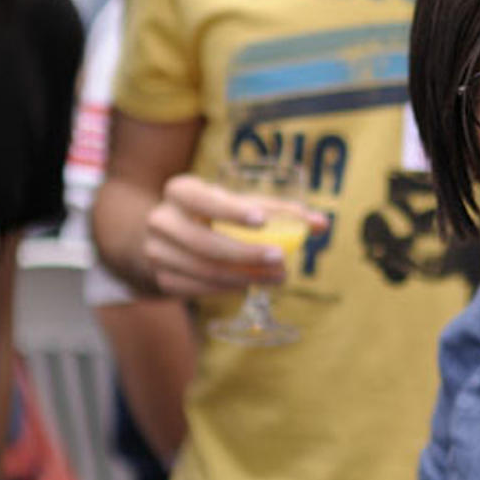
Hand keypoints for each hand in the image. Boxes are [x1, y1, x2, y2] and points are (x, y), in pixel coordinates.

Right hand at [142, 173, 322, 297]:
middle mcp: (162, 219)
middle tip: (282, 260)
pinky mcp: (162, 278)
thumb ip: (281, 212)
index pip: (202, 199)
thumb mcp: (241, 204)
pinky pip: (199, 289)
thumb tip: (322, 224)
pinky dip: (228, 288)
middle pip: (206, 243)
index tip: (261, 221)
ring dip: (244, 277)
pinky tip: (250, 285)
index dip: (231, 210)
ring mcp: (157, 251)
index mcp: (181, 190)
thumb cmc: (217, 215)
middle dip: (247, 254)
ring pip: (204, 270)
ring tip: (277, 277)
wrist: (169, 238)